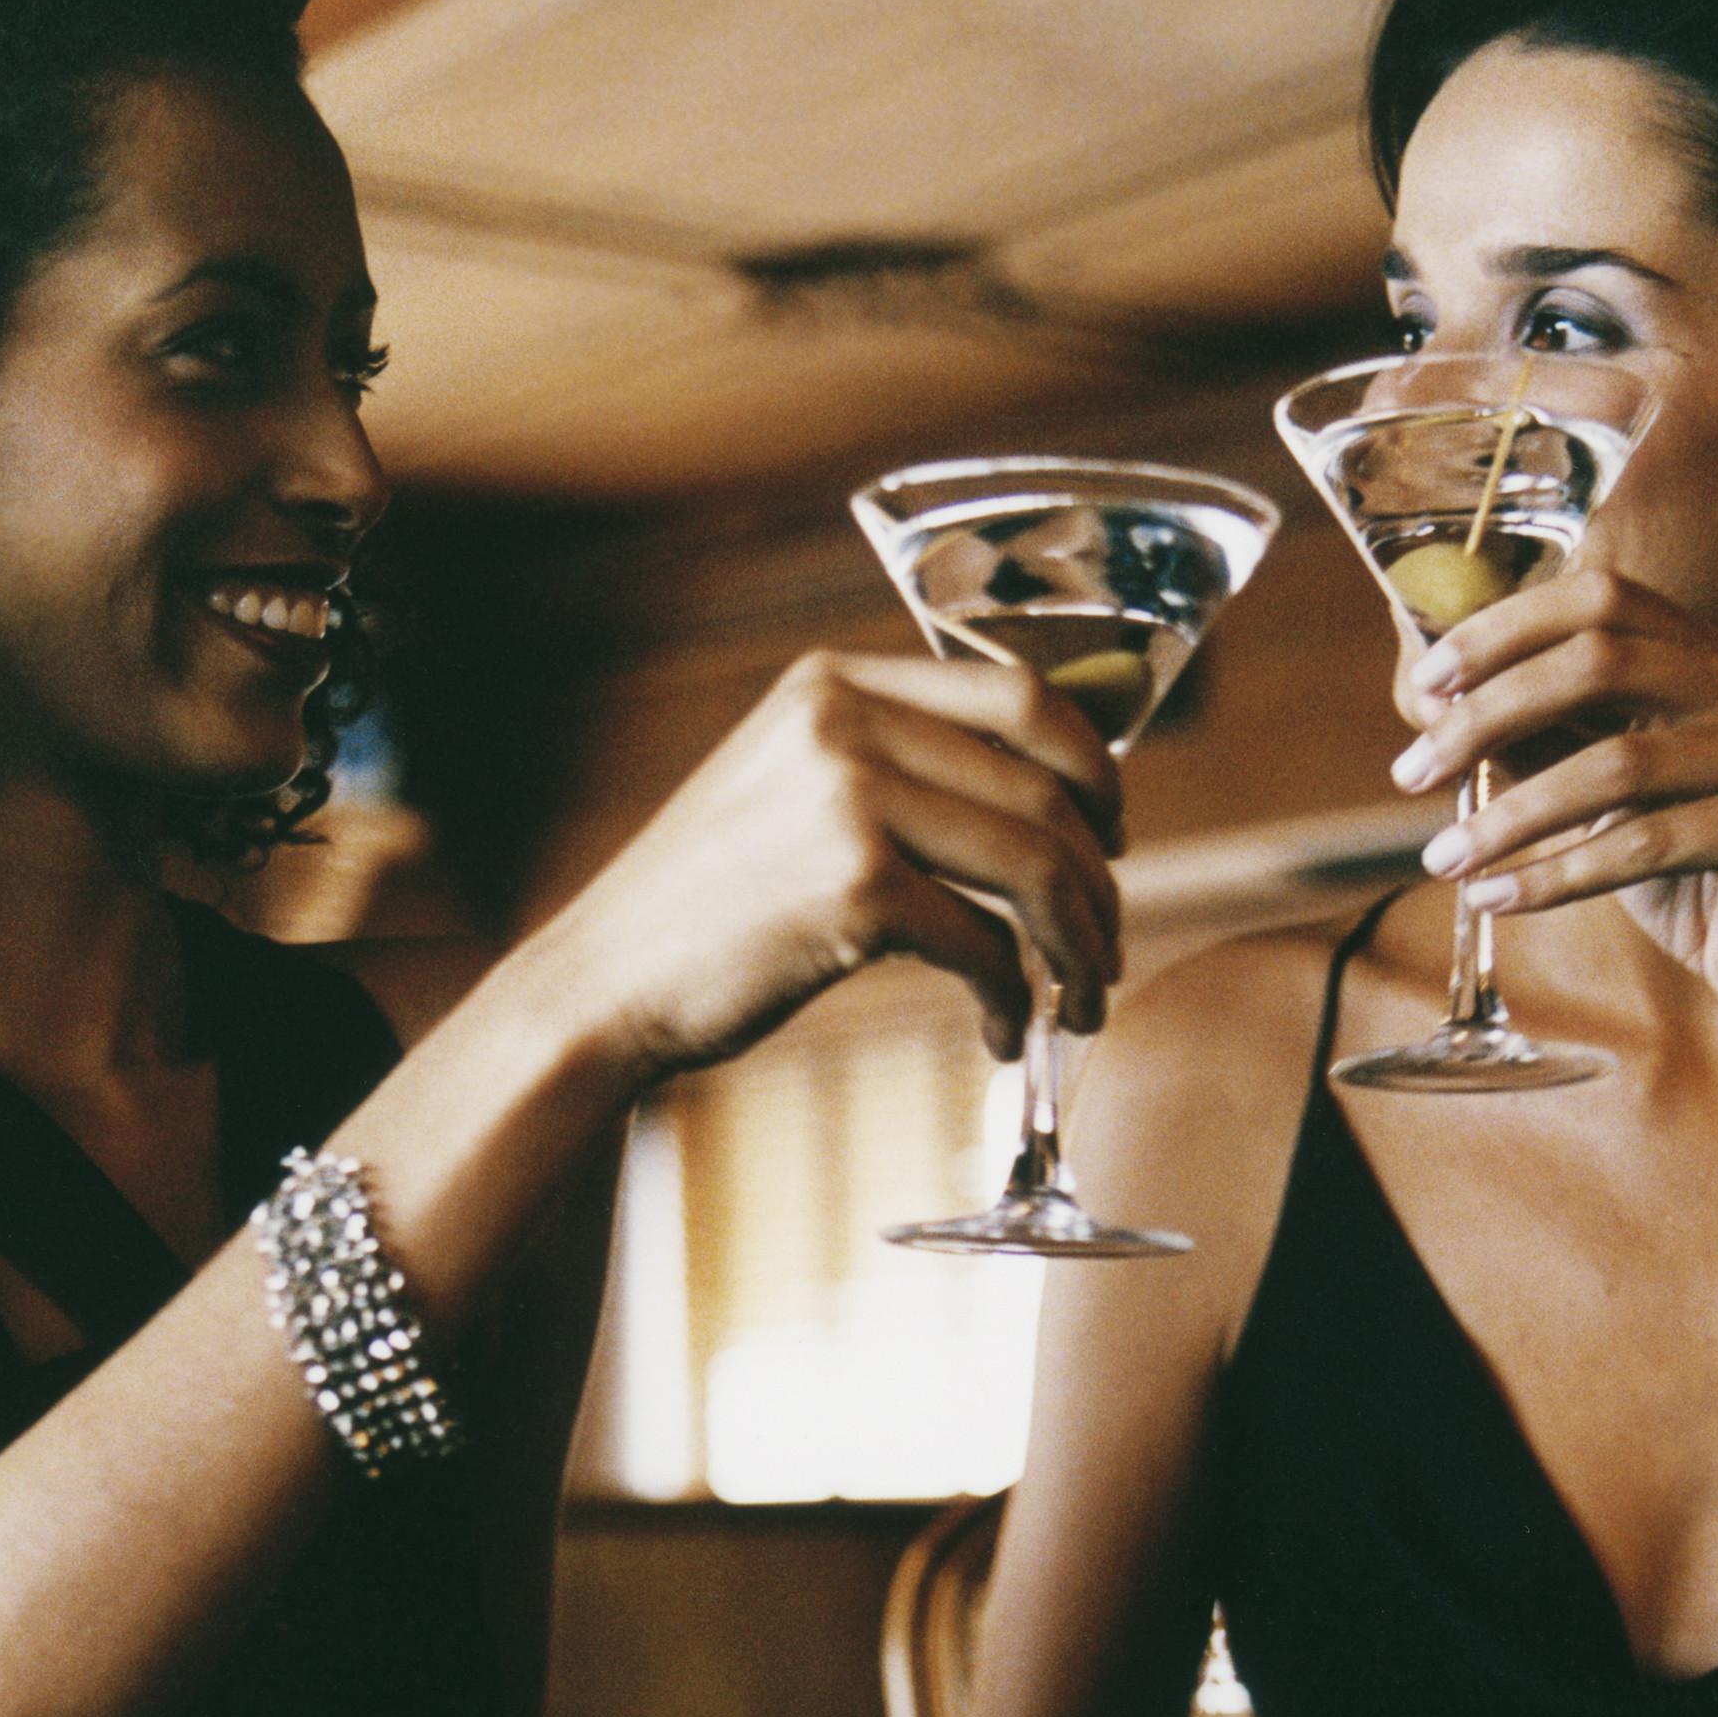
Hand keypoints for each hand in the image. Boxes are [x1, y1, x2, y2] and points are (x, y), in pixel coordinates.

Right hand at [534, 647, 1123, 1086]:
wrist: (606, 982)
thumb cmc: (712, 909)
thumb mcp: (792, 791)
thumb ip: (892, 768)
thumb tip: (1044, 799)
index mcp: (837, 682)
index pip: (1018, 693)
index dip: (1092, 766)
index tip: (1110, 835)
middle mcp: (845, 721)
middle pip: (1044, 786)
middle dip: (1097, 880)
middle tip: (1104, 947)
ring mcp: (847, 799)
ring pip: (1034, 862)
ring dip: (1078, 943)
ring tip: (1081, 1002)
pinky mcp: (852, 889)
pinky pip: (985, 943)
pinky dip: (1013, 999)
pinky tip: (1001, 1033)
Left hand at [1388, 566, 1717, 1055]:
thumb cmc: (1692, 881)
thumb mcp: (1606, 802)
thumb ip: (1546, 742)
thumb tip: (1437, 701)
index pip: (1603, 598)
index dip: (1505, 630)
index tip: (1426, 683)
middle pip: (1600, 662)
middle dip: (1487, 714)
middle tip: (1411, 772)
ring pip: (1616, 763)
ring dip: (1509, 816)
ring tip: (1440, 857)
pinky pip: (1645, 845)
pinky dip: (1555, 875)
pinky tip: (1494, 900)